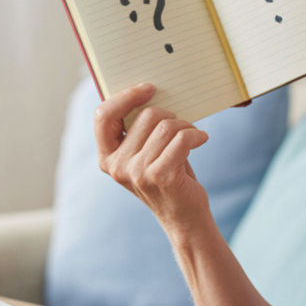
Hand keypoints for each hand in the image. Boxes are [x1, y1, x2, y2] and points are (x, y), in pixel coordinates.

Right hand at [94, 83, 211, 236]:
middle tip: (181, 126)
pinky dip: (197, 134)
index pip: (103, 116)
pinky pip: (182, 138)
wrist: (185, 218)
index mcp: (106, 157)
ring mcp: (138, 173)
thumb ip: (138, 129)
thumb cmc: (168, 176)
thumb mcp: (144, 154)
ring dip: (185, 126)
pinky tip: (202, 139)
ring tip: (192, 136)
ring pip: (166, 126)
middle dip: (170, 115)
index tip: (149, 88)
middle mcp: (117, 166)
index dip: (125, 96)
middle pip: (145, 116)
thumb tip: (151, 91)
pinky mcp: (161, 176)